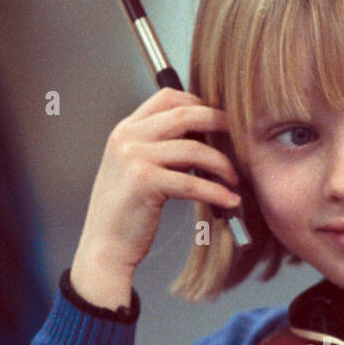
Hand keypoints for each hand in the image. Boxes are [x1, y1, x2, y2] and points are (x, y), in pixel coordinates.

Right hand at [70, 88, 241, 305]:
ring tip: (234, 178)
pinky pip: (193, 182)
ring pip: (194, 149)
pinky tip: (229, 200)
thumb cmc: (125, 213)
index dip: (199, 103)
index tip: (219, 119)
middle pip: (185, 113)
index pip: (167, 97)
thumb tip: (200, 135)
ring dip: (222, 163)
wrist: (104, 247)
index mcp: (125, 130)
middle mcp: (127, 137)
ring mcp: (134, 157)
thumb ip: (158, 146)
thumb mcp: (134, 168)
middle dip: (219, 123)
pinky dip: (216, 191)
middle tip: (239, 138)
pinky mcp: (144, 182)